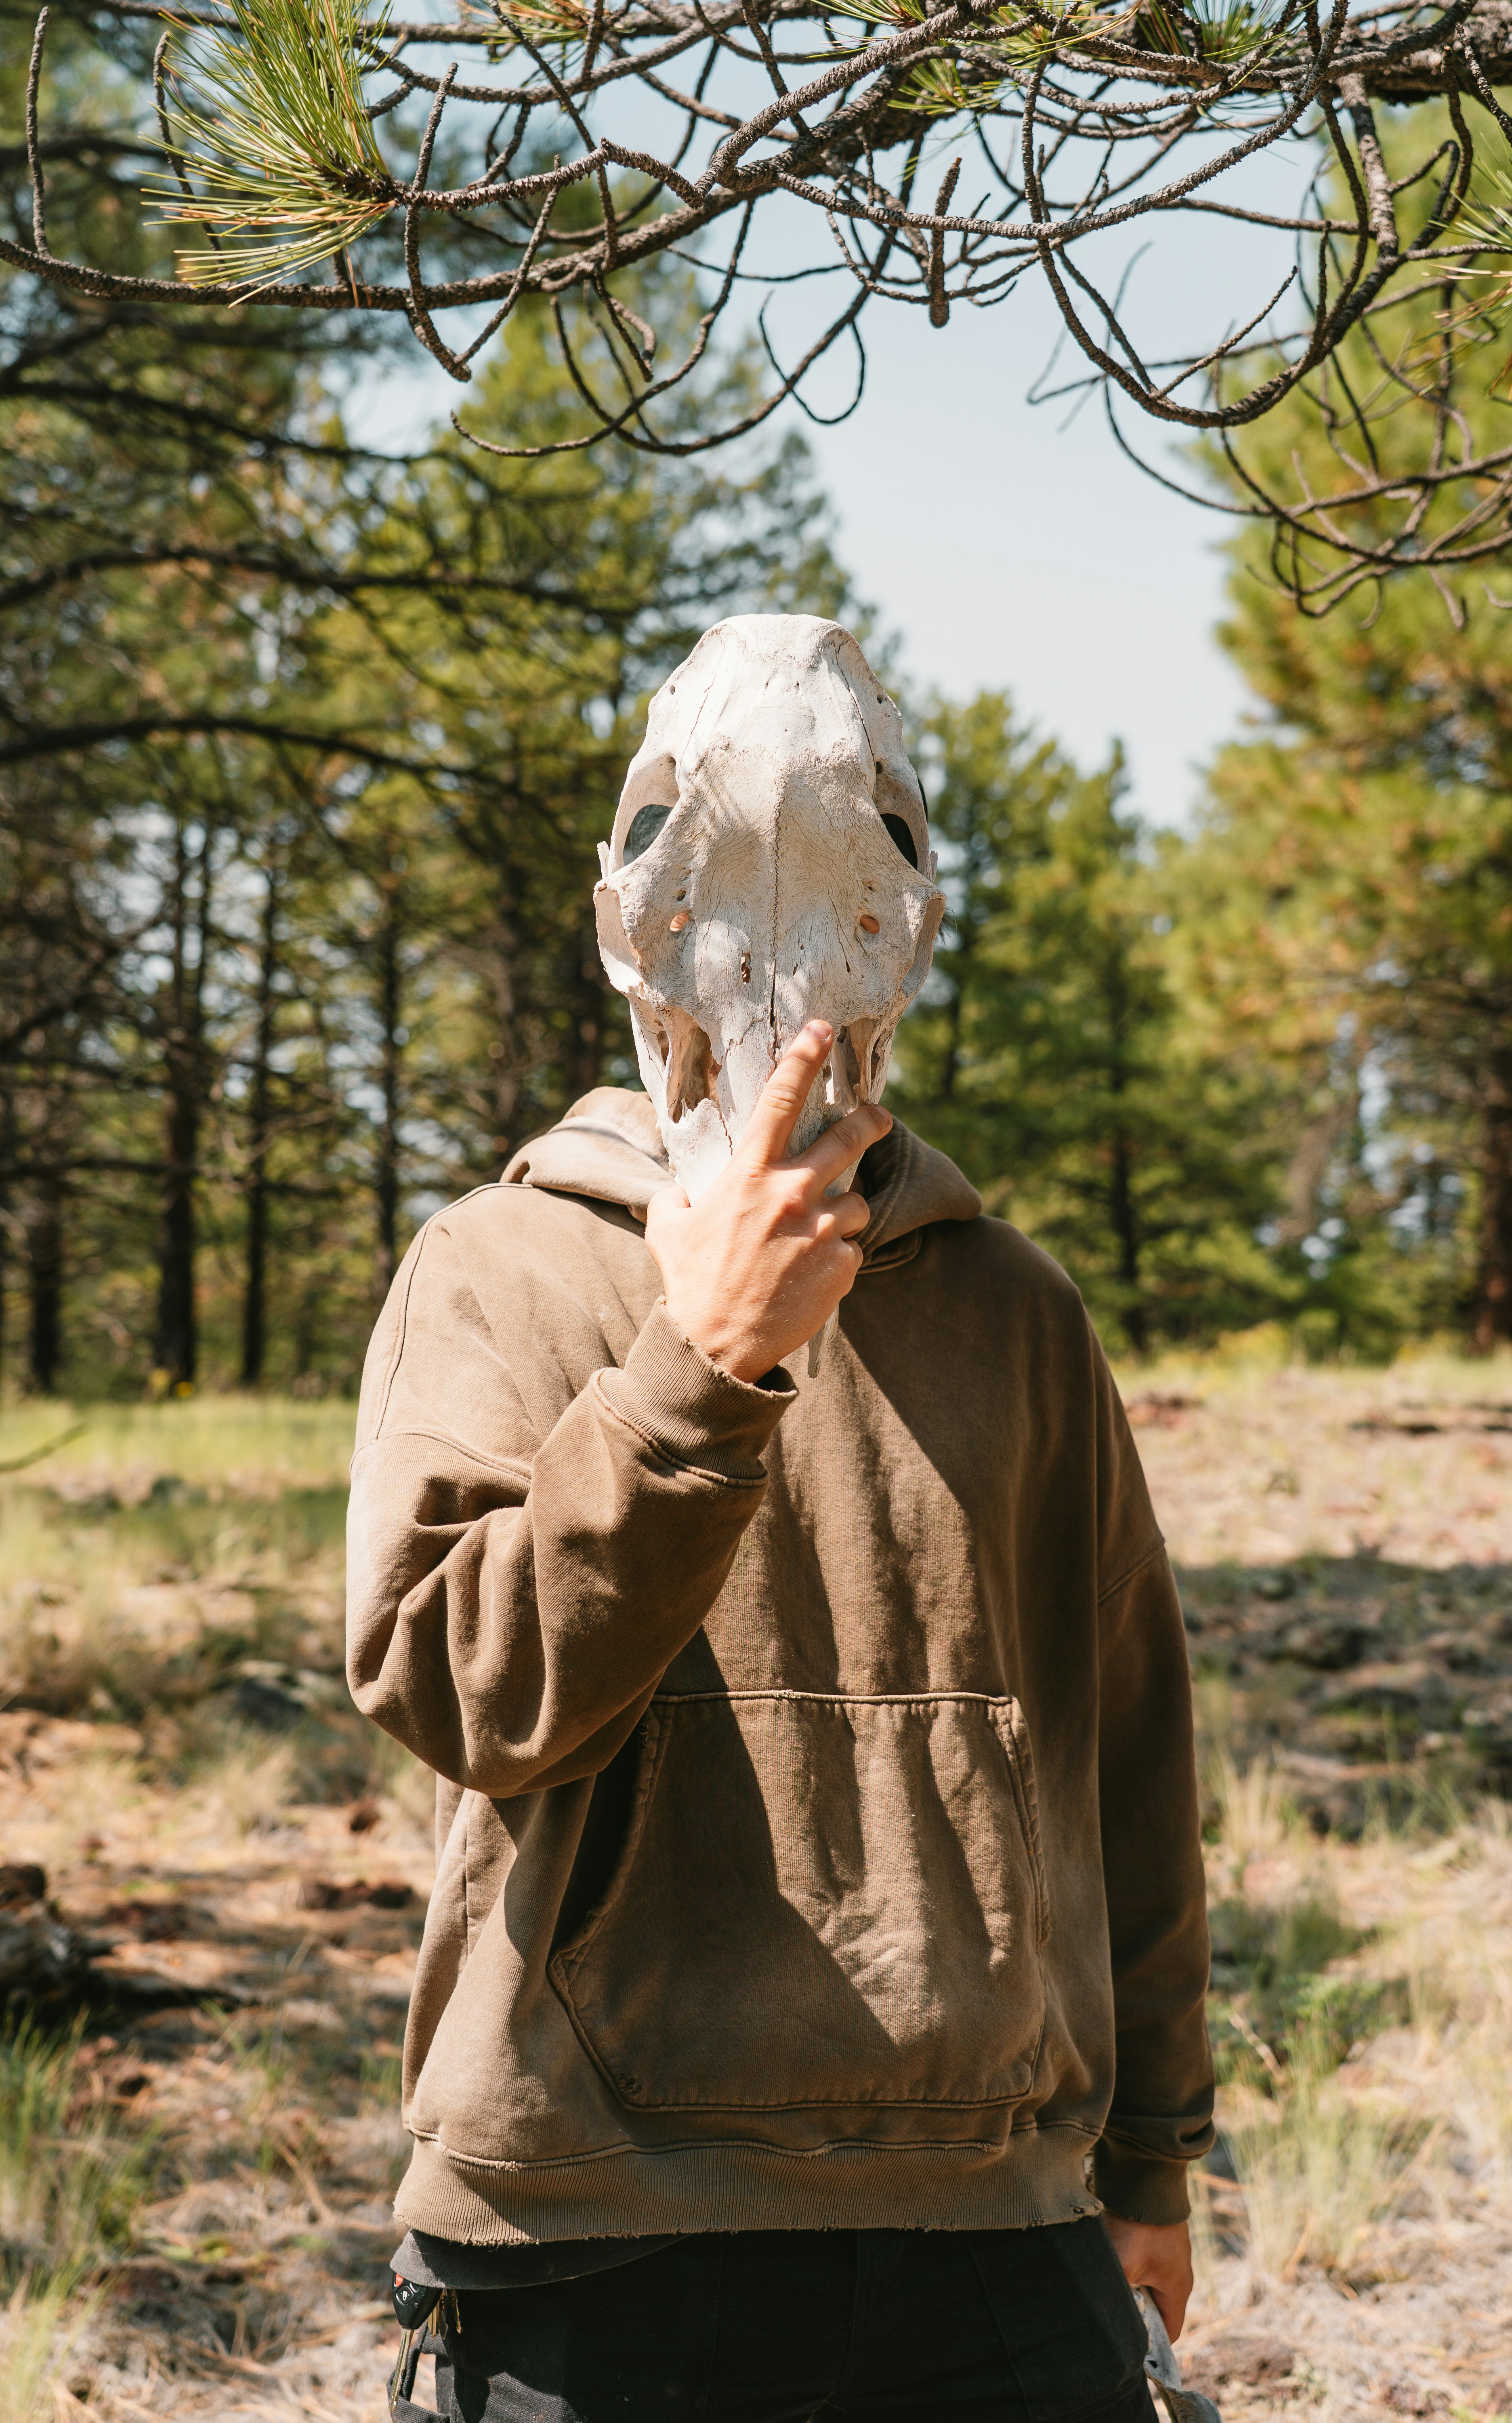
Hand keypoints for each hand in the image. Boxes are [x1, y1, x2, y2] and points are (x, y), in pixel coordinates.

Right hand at [644, 1021, 890, 1383]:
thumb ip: (678, 1196)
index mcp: (748, 1176)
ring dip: (840, 1214)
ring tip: (813, 1239)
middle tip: (879, 1116)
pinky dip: (836, 1259)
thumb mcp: (668, 1229)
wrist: (716, 1348)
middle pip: (849, 1139)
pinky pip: (851, 1251)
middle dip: (870, 1120)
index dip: (804, 1058)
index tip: (822, 1031)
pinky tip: (809, 1277)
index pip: (781, 1100)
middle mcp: (791, 1195)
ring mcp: (821, 1232)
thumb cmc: (689, 1284)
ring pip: (855, 1203)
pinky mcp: (842, 1268)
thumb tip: (681, 1188)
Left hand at [1103, 2215, 1191, 2343]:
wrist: (1145, 2176)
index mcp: (1179, 2287)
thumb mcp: (1122, 2265)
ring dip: (1131, 2286)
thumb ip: (1117, 2295)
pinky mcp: (1161, 2235)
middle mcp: (1181, 2272)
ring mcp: (1172, 2252)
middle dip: (1137, 2312)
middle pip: (1159, 2307)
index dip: (1150, 2343)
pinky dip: (1131, 2265)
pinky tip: (1112, 2258)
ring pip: (1150, 2282)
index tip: (1126, 2342)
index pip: (1170, 2331)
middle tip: (1110, 2311)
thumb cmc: (1137, 2226)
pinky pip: (1147, 2261)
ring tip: (1108, 2282)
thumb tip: (1101, 2314)